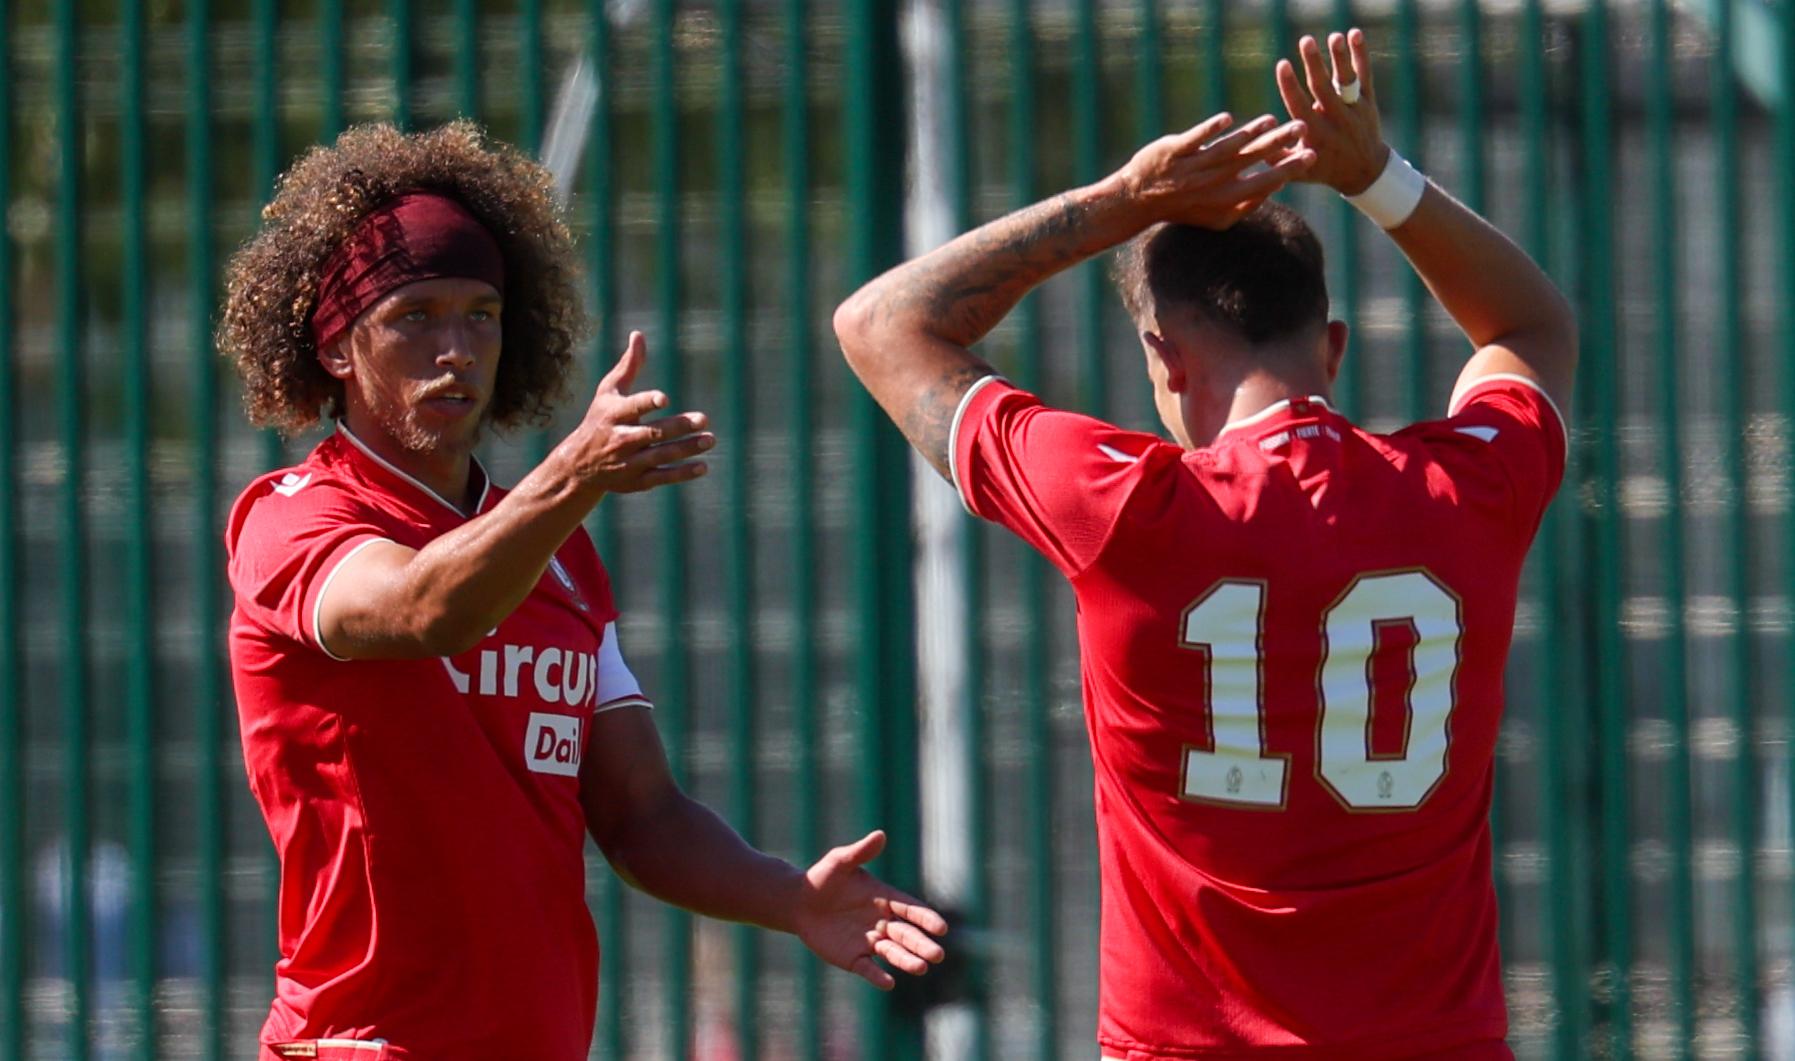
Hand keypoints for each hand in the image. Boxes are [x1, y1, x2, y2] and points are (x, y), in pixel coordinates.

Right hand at [566, 330, 712, 492]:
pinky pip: (661, 477)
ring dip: (686, 449)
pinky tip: (703, 466)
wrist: (579, 464)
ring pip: (660, 455)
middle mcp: (619, 439)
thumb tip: (639, 334)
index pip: (632, 407)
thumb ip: (628, 366)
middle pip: (652, 433)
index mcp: (613, 414)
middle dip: (678, 426)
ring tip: (710, 439)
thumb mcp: (609, 391)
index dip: (647, 402)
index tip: (664, 398)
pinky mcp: (635, 481)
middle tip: (704, 419)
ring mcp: (628, 462)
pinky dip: (682, 474)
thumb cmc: (600, 418)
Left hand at [794, 830, 948, 989]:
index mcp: (886, 899)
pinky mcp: (854, 958)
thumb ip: (861, 852)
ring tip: (921, 968)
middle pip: (908, 935)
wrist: (798, 902)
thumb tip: (880, 835)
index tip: (941, 928)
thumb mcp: (840, 862)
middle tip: (937, 955)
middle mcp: (882, 923)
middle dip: (922, 945)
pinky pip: (869, 968)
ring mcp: (869, 942)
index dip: (926, 918)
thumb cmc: (822, 878)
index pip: (912, 910)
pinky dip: (878, 976)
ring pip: (893, 953)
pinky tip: (889, 982)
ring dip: (907, 961)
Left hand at [1116, 112, 1313, 229]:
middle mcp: (1210, 185)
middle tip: (1301, 128)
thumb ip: (1246, 205)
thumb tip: (1274, 188)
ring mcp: (1191, 168)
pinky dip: (1210, 130)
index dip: (1288, 170)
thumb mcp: (1217, 218)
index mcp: (1225, 200)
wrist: (1138, 200)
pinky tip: (1228, 120)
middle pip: (1249, 162)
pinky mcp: (1172, 152)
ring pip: (1225, 149)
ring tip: (1272, 121)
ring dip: (1250, 134)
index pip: (1263, 184)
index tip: (1311, 155)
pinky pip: (1194, 139)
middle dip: (1277, 145)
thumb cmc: (1183, 207)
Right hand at [1275, 29, 1389, 194]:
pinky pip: (1365, 75)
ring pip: (1347, 81)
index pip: (1300, 106)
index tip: (1282, 65)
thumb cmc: (1324, 170)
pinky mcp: (1368, 101)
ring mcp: (1354, 110)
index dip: (1290, 85)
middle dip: (1314, 64)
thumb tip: (1249, 144)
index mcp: (1316, 135)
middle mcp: (1336, 121)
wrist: (1365, 172)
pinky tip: (1354, 35)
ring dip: (1340, 58)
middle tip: (1305, 41)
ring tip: (1334, 36)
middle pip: (1323, 88)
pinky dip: (1360, 55)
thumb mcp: (1299, 172)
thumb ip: (1277, 158)